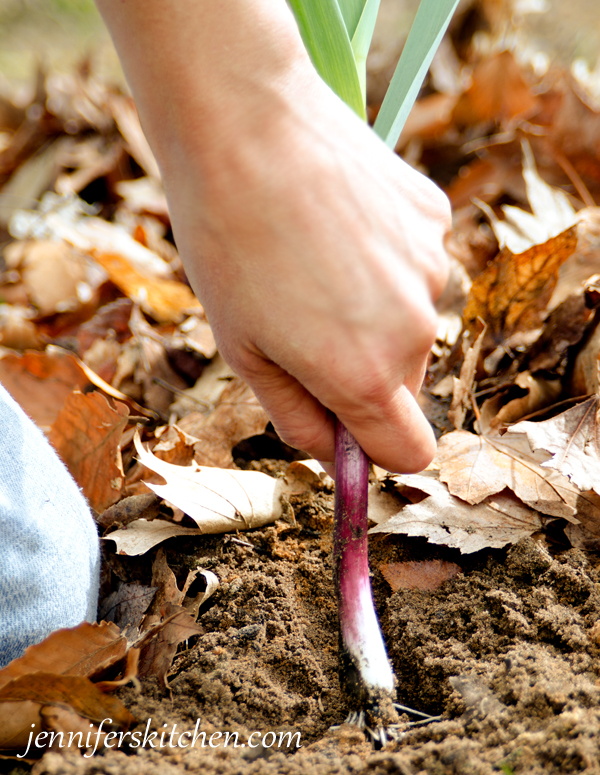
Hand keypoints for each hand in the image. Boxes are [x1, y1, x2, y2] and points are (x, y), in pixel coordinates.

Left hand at [161, 76, 449, 472]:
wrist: (245, 124)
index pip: (410, 455)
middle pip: (404, 387)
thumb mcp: (244, 352)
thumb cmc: (226, 245)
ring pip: (409, 323)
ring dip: (371, 313)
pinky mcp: (434, 218)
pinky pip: (414, 265)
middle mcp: (414, 330)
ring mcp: (431, 267)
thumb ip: (297, 418)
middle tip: (302, 323)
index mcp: (364, 376)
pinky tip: (339, 224)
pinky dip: (383, 261)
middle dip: (362, 374)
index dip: (376, 452)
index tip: (343, 429)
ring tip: (315, 262)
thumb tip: (334, 453)